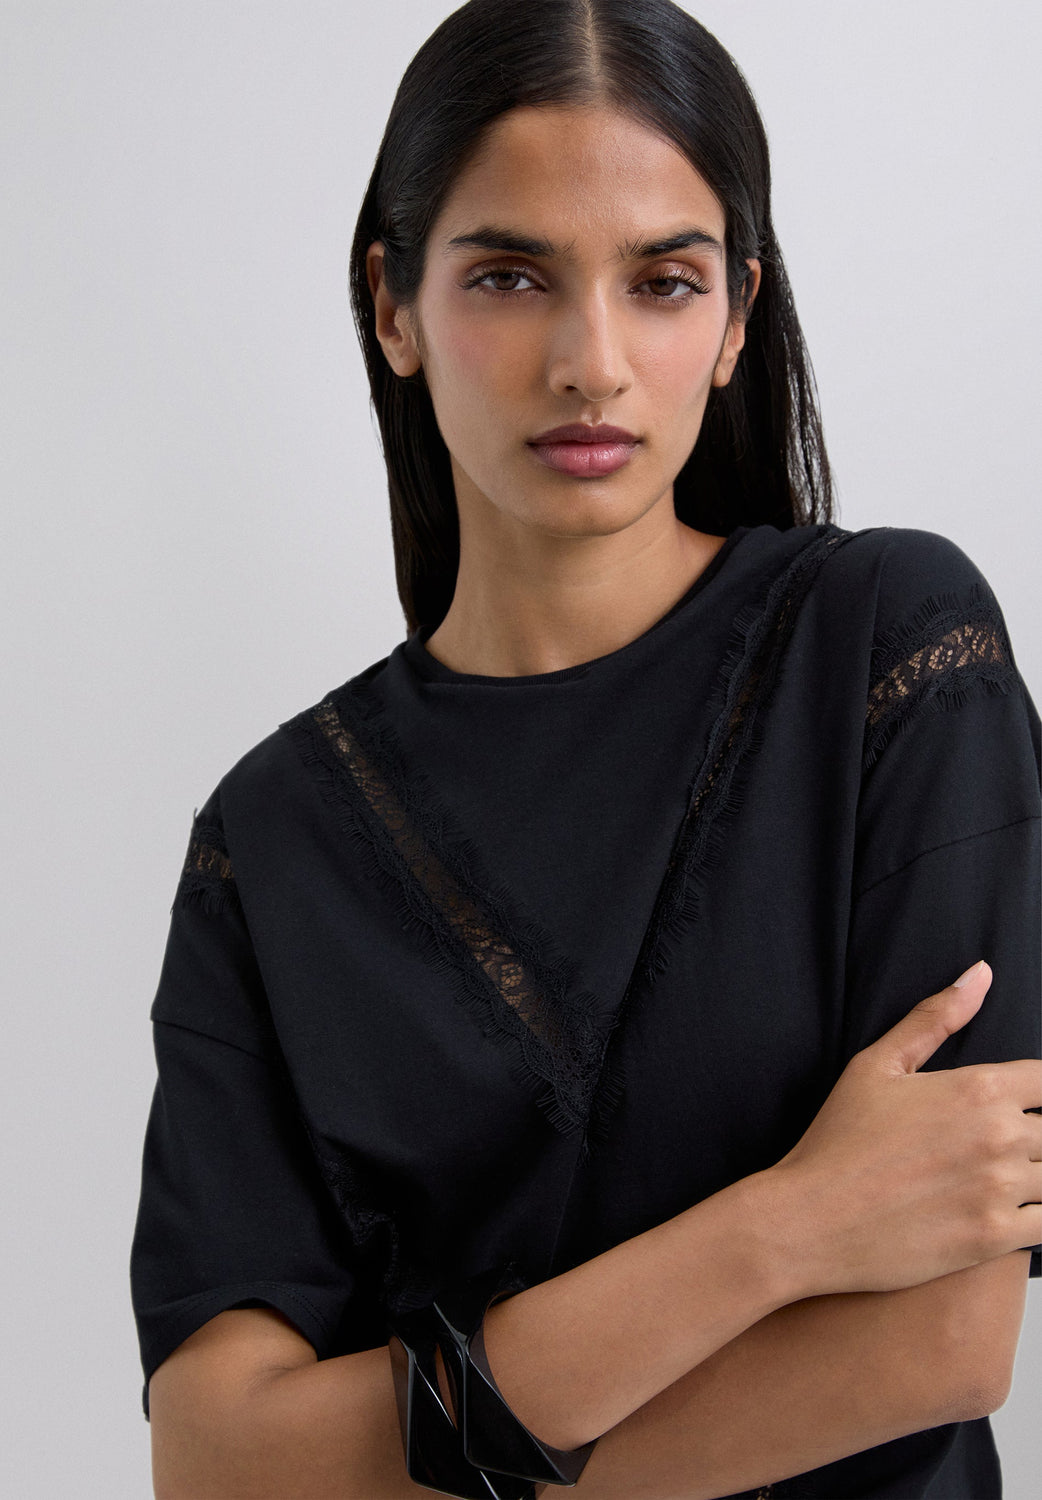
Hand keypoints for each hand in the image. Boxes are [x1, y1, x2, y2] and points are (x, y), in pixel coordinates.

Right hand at [767, 961, 1041, 1297]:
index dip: (1037, 1092)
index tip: (1019, 1107)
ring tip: (1005, 1180)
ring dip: (1037, 1177)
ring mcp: (1001, 1190)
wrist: (809, 1220)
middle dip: (1036, 1136)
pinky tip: (1012, 1212)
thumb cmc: (838, 1141)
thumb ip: (935, 1018)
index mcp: (979, 1087)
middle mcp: (999, 1135)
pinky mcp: (996, 1239)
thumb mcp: (877, 1065)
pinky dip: (1038, 1216)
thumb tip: (982, 973)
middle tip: (993, 1147)